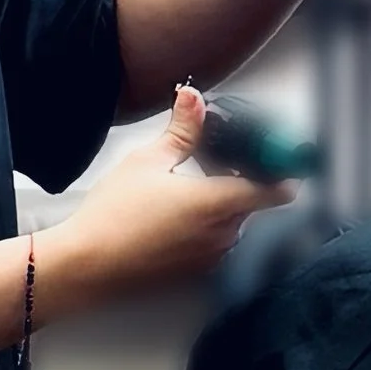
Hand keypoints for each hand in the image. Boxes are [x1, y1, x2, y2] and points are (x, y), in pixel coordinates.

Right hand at [41, 89, 287, 315]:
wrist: (87, 264)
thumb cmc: (114, 214)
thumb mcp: (149, 161)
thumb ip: (182, 130)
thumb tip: (193, 99)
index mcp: (218, 204)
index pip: (277, 190)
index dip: (283, 170)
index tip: (276, 156)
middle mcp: (223, 234)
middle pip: (253, 202)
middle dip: (241, 180)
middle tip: (212, 160)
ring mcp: (211, 256)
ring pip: (233, 222)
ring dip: (222, 203)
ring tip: (187, 186)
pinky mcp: (195, 270)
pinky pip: (215, 241)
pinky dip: (207, 224)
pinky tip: (175, 214)